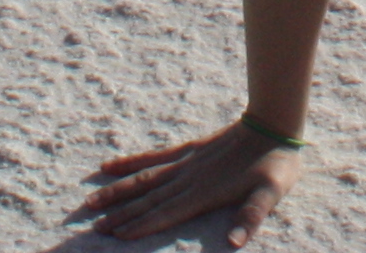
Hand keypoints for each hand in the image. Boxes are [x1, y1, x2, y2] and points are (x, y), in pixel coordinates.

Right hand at [69, 121, 306, 243]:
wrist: (273, 123)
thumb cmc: (275, 165)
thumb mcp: (270, 195)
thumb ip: (251, 217)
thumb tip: (234, 243)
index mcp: (205, 192)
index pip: (167, 212)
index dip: (142, 224)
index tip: (116, 234)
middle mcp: (189, 177)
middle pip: (148, 198)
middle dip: (120, 213)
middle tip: (92, 226)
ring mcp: (186, 162)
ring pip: (144, 178)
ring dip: (117, 191)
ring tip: (90, 200)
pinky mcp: (188, 149)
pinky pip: (154, 157)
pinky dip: (131, 162)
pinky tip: (109, 166)